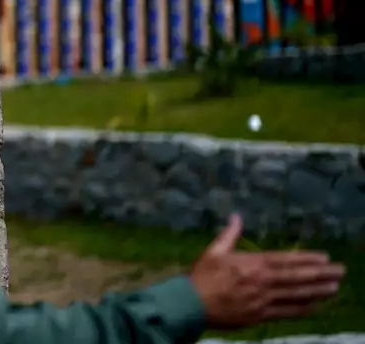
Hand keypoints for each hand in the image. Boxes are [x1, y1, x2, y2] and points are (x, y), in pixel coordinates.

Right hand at [189, 214, 345, 330]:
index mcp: (252, 263)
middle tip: (340, 271)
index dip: (307, 259)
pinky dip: (303, 309)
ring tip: (334, 287)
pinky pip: (287, 312)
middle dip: (321, 274)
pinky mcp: (260, 315)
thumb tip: (236, 216)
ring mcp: (263, 299)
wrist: (191, 303)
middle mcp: (262, 281)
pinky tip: (316, 306)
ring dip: (317, 291)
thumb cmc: (202, 276)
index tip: (324, 258)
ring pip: (296, 295)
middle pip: (297, 277)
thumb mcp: (214, 251)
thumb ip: (229, 234)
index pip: (286, 260)